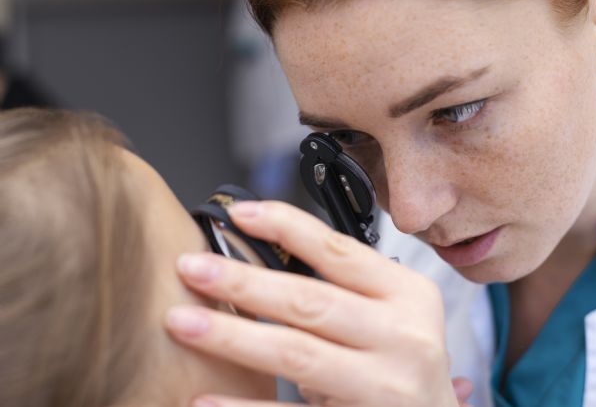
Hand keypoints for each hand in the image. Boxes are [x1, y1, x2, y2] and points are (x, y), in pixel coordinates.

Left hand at [166, 201, 458, 405]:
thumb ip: (343, 286)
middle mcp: (404, 336)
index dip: (285, 226)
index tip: (237, 214)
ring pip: (296, 353)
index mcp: (407, 294)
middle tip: (190, 267)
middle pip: (310, 300)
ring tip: (182, 322)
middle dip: (243, 282)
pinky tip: (203, 399)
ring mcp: (384, 386)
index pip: (339, 250)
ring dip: (232, 336)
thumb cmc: (404, 360)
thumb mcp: (391, 311)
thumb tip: (259, 255)